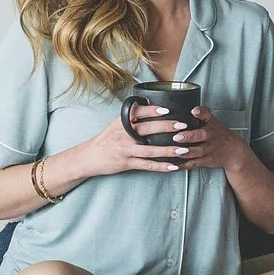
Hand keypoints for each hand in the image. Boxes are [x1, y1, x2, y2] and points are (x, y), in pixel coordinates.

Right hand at [64, 102, 187, 181]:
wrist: (89, 157)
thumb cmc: (106, 139)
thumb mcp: (116, 124)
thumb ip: (132, 117)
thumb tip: (153, 108)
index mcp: (122, 122)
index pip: (139, 112)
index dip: (153, 110)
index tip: (168, 109)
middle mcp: (124, 134)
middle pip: (148, 129)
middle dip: (167, 127)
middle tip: (184, 126)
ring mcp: (125, 150)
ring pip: (150, 150)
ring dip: (169, 150)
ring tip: (185, 149)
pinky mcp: (127, 163)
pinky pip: (147, 165)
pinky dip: (161, 166)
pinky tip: (174, 166)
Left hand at [168, 103, 254, 175]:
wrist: (233, 152)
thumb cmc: (217, 133)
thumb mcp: (212, 120)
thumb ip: (200, 113)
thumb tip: (188, 107)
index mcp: (210, 123)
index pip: (206, 114)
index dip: (200, 112)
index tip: (194, 111)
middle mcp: (210, 136)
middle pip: (200, 135)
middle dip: (189, 136)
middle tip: (177, 136)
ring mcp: (207, 149)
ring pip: (196, 152)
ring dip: (184, 152)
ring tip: (174, 152)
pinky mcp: (204, 161)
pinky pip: (192, 164)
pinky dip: (182, 166)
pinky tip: (172, 165)